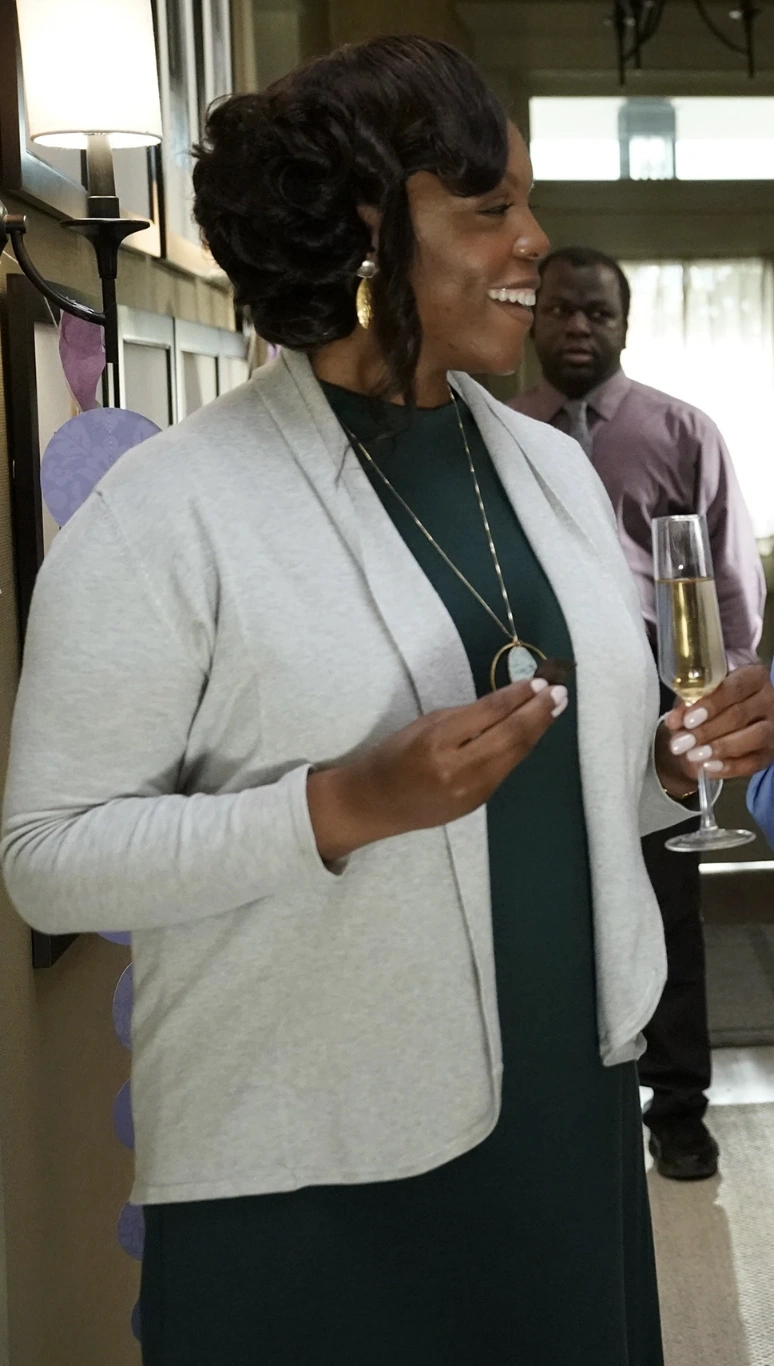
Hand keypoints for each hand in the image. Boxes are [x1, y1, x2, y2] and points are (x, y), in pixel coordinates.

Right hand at [307, 677, 567, 861]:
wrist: (375, 803)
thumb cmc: (394, 755)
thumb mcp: (425, 725)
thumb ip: (466, 717)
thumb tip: (509, 703)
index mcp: (437, 742)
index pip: (488, 713)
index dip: (517, 696)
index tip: (540, 680)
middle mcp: (458, 769)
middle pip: (510, 737)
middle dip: (538, 712)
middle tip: (559, 691)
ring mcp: (471, 791)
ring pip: (514, 756)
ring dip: (538, 730)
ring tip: (555, 708)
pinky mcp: (477, 803)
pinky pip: (505, 770)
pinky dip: (521, 748)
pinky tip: (532, 733)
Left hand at [656, 664, 773, 795]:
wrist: (712, 732)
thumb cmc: (705, 708)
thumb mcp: (694, 701)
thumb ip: (685, 706)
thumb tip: (675, 720)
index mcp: (753, 676)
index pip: (735, 687)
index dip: (711, 704)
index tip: (688, 720)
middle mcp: (768, 700)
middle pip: (740, 714)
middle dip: (708, 730)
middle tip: (682, 742)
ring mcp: (773, 727)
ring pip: (753, 737)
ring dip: (720, 747)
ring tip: (692, 755)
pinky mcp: (769, 753)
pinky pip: (753, 762)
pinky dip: (729, 766)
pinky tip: (707, 767)